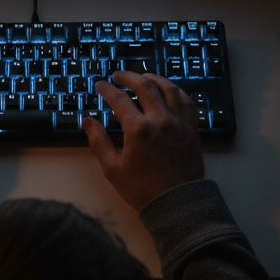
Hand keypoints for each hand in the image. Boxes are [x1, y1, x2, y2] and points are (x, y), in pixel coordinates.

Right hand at [83, 70, 203, 210]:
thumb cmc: (143, 189)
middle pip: (144, 85)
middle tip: (118, 75)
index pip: (119, 99)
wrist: (177, 204)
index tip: (100, 85)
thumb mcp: (112, 169)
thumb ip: (99, 142)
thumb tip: (88, 121)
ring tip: (143, 76)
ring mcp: (179, 122)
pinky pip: (186, 101)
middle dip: (128, 76)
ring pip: (168, 88)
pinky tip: (168, 90)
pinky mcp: (191, 128)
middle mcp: (160, 120)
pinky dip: (176, 91)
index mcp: (138, 129)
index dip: (107, 89)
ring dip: (153, 78)